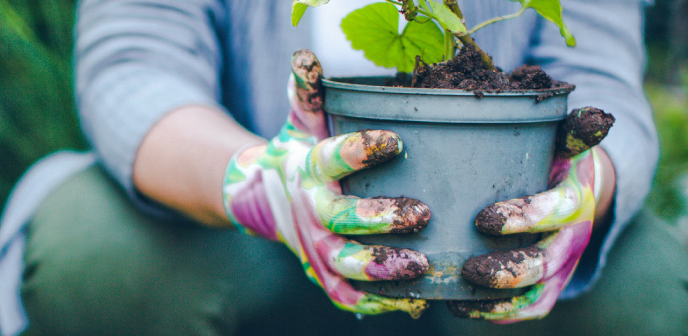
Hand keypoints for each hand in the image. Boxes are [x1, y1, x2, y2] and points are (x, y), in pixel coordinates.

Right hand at [222, 50, 432, 316]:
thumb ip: (310, 93)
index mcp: (311, 170)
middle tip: (421, 213)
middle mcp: (312, 212)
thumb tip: (306, 57)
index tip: (396, 141)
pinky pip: (350, 296)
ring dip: (383, 267)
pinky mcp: (326, 275)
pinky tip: (415, 301)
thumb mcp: (303, 122)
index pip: (334, 158)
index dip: (362, 151)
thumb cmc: (301, 153)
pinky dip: (379, 303)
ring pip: (347, 264)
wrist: (264, 200)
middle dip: (380, 219)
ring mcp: (318, 248)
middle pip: (342, 220)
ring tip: (422, 264)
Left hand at [448, 107, 615, 321]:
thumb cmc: (556, 157)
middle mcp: (572, 238)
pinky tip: (462, 307)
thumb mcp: (564, 139)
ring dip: (500, 299)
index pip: (556, 212)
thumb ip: (572, 129)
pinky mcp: (549, 285)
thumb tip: (596, 117)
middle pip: (546, 264)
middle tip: (469, 269)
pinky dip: (499, 313)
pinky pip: (529, 308)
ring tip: (461, 293)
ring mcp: (561, 266)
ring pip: (537, 294)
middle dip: (508, 270)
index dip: (524, 218)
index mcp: (575, 198)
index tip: (483, 219)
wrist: (578, 187)